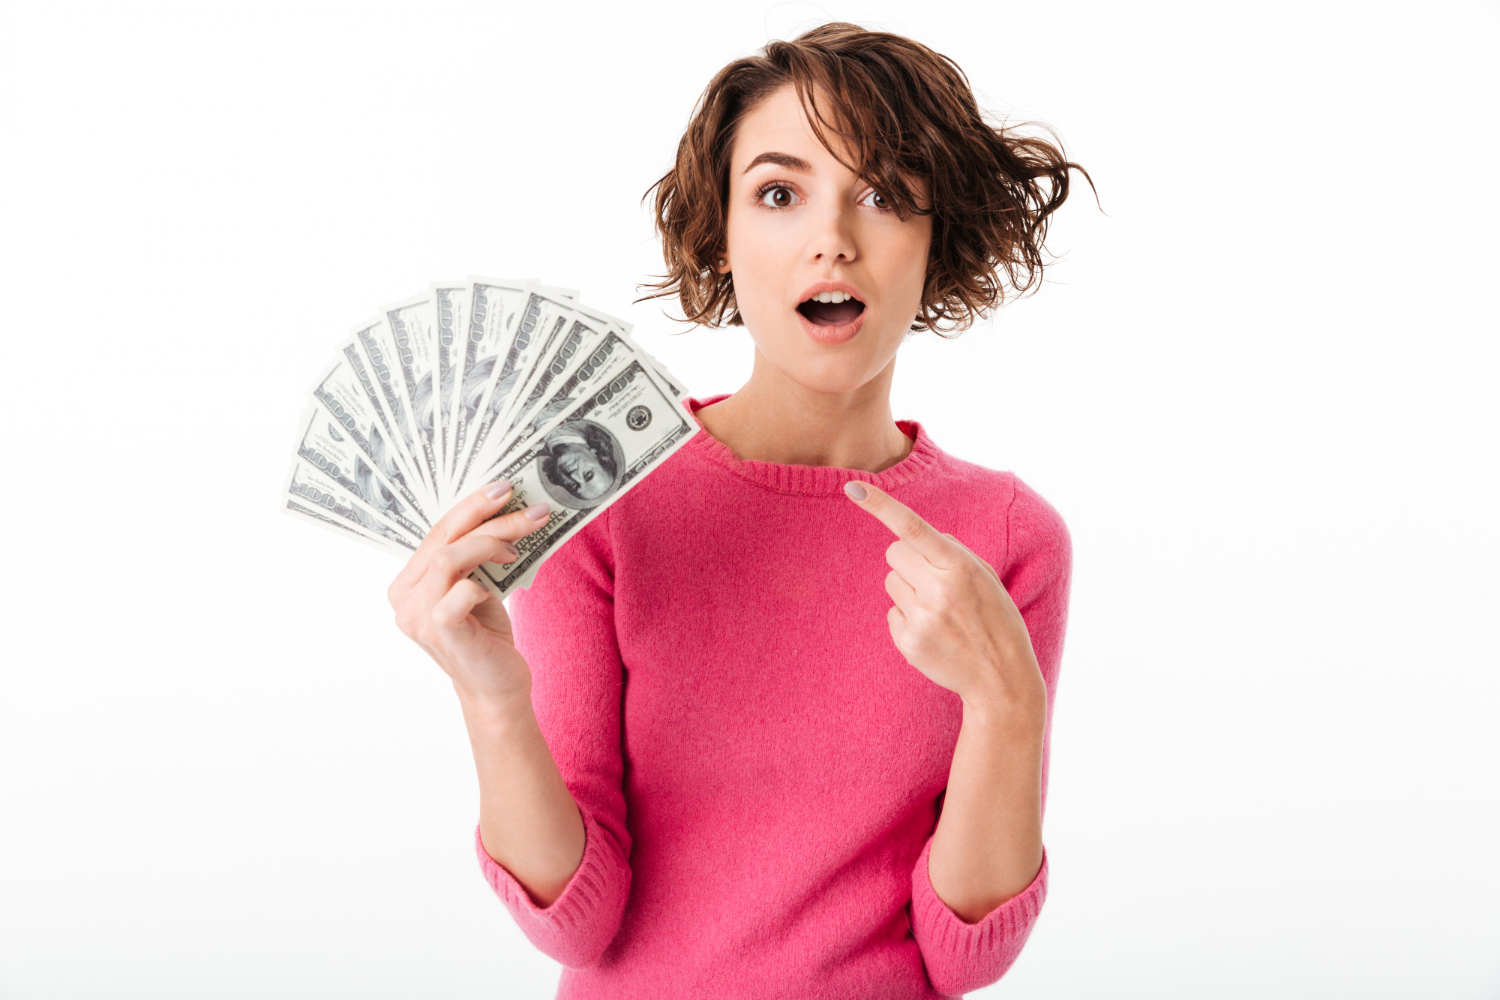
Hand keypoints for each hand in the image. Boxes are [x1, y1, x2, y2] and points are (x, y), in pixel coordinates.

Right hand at [387, 481, 552, 706]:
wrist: (497, 687)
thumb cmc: (487, 634)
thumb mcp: (478, 585)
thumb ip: (474, 556)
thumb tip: (505, 509)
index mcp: (408, 583)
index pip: (437, 531)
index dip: (470, 506)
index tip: (503, 489)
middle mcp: (404, 599)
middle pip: (444, 539)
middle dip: (489, 517)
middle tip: (528, 508)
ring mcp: (416, 617)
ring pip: (448, 558)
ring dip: (490, 543)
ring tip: (516, 549)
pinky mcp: (440, 632)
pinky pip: (460, 592)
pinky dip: (482, 584)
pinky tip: (494, 591)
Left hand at [844, 480, 1046, 723]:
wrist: (1001, 677)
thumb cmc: (995, 618)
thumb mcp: (985, 576)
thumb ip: (951, 551)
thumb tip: (913, 536)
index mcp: (960, 566)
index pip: (913, 528)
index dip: (881, 505)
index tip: (853, 487)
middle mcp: (937, 590)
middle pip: (893, 553)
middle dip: (909, 561)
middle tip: (934, 581)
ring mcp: (920, 618)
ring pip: (891, 581)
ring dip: (909, 590)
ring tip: (939, 611)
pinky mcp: (907, 642)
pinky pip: (891, 612)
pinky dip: (908, 618)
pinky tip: (934, 632)